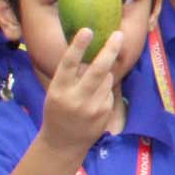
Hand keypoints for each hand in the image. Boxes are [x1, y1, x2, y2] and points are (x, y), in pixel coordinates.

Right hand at [40, 28, 124, 155]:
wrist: (63, 143)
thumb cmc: (58, 111)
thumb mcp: (55, 93)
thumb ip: (70, 76)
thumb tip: (91, 52)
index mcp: (59, 90)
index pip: (68, 64)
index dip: (78, 46)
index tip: (87, 30)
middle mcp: (76, 98)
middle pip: (97, 70)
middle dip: (110, 51)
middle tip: (118, 34)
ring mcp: (93, 107)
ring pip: (107, 78)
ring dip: (104, 74)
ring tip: (90, 87)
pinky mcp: (105, 112)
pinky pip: (109, 91)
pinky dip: (104, 90)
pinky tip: (94, 102)